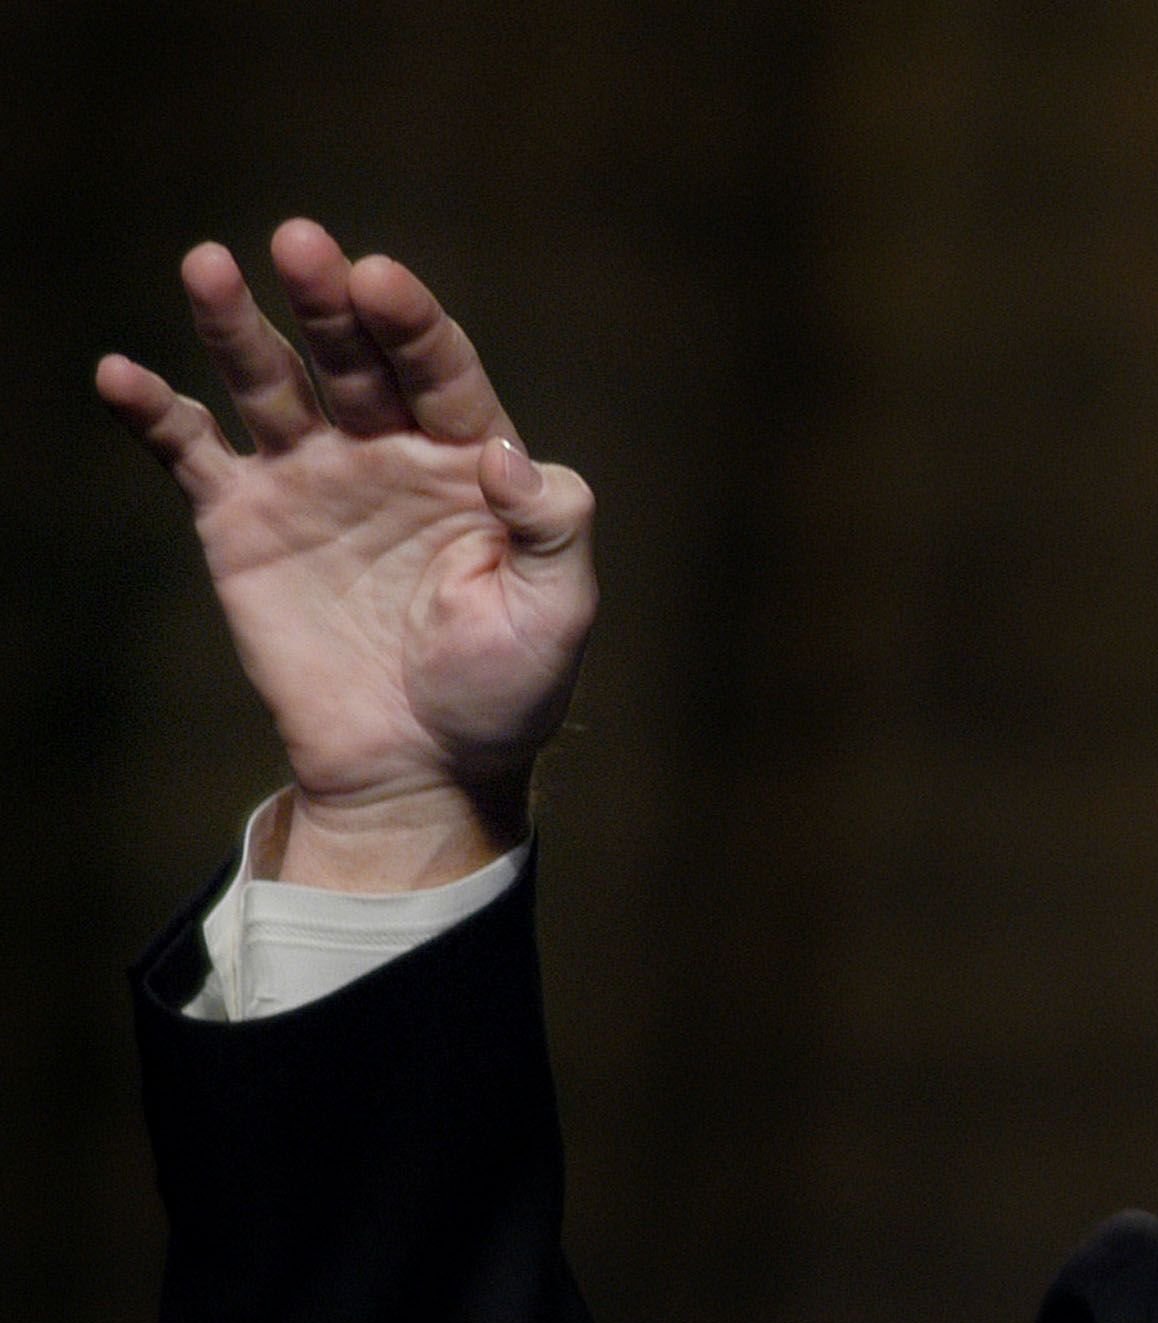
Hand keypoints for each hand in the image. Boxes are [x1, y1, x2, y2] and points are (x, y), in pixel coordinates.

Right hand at [98, 218, 594, 888]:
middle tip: (301, 241)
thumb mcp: (556, 613)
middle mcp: (386, 452)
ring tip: (208, 264)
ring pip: (268, 385)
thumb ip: (552, 530)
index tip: (381, 280)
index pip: (441, 372)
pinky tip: (123, 376)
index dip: (413, 324)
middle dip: (327, 303)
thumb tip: (516, 459)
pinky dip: (156, 414)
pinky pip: (193, 454)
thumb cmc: (503, 691)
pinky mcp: (242, 522)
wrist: (420, 767)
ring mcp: (310, 480)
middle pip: (354, 359)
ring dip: (236, 327)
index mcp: (469, 461)